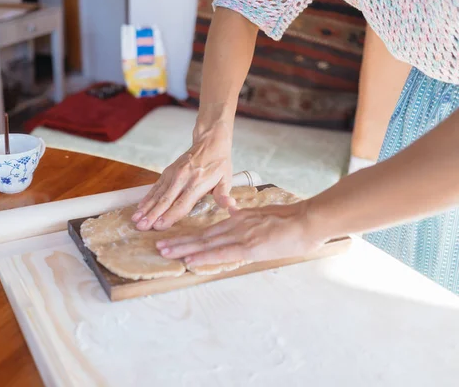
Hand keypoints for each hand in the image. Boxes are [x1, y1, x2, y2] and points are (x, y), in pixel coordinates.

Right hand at [132, 121, 236, 230]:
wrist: (210, 142)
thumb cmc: (219, 163)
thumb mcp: (227, 179)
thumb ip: (224, 194)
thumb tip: (230, 205)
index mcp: (197, 183)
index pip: (181, 204)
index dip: (169, 216)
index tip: (159, 226)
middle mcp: (182, 178)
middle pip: (165, 201)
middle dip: (152, 215)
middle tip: (141, 227)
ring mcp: (173, 174)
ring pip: (157, 194)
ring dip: (146, 208)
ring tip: (136, 220)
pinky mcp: (168, 172)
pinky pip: (155, 187)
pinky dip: (147, 198)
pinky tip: (139, 208)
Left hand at [155, 203, 324, 267]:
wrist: (308, 220)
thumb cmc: (291, 220)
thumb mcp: (261, 212)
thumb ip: (242, 211)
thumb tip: (229, 206)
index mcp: (239, 220)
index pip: (209, 230)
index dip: (190, 236)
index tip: (174, 239)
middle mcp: (236, 226)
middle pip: (202, 235)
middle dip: (179, 241)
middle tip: (159, 246)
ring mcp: (241, 235)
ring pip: (206, 243)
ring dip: (184, 248)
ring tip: (165, 252)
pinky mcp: (249, 246)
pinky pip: (221, 253)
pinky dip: (204, 257)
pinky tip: (190, 260)